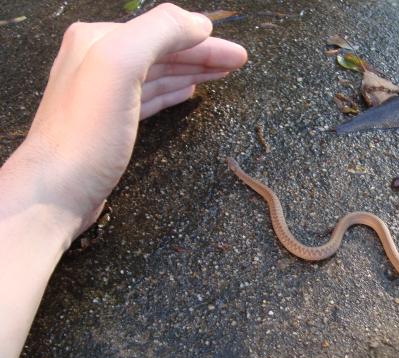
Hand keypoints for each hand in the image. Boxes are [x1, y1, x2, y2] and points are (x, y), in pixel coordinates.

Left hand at [3, 3, 246, 239]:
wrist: (57, 190)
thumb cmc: (87, 134)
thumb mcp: (120, 66)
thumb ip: (159, 33)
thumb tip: (198, 24)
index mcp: (99, 41)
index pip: (163, 32)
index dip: (204, 41)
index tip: (237, 54)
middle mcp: (99, 61)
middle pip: (163, 52)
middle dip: (202, 55)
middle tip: (237, 61)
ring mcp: (104, 94)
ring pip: (158, 74)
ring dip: (191, 71)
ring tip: (221, 74)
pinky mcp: (111, 123)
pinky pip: (148, 97)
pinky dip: (171, 91)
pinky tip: (187, 91)